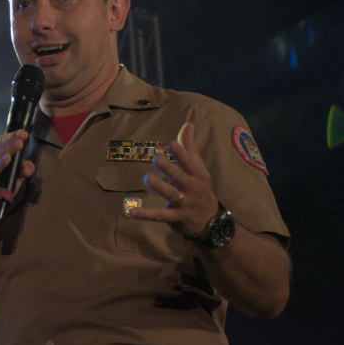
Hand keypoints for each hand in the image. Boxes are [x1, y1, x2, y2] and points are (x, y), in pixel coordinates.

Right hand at [0, 130, 34, 220]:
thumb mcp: (14, 178)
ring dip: (8, 149)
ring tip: (19, 144)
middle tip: (23, 135)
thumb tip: (28, 165)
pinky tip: (7, 158)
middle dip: (12, 140)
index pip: (0, 141)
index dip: (12, 136)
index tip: (24, 132)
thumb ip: (22, 170)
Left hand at [129, 122, 219, 237]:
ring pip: (171, 194)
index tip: (171, 143)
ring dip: (160, 187)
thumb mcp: (198, 167)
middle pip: (180, 177)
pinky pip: (160, 215)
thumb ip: (189, 147)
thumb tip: (188, 123)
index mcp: (196, 174)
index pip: (189, 162)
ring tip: (148, 178)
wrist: (211, 221)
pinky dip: (146, 214)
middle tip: (157, 158)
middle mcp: (191, 188)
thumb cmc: (200, 187)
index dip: (181, 153)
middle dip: (169, 168)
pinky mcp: (176, 218)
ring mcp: (184, 203)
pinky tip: (132, 211)